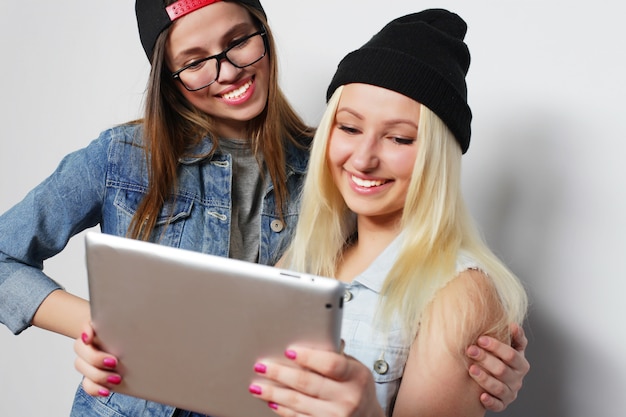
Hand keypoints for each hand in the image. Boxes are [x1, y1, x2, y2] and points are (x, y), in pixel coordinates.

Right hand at [73, 324, 122, 396]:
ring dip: (98, 376)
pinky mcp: (93, 377)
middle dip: (96, 360)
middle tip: (114, 362)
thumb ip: (111, 319)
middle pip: (81, 353)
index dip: (84, 333)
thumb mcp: (119, 322)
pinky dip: (95, 389)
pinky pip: (87, 386)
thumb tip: (97, 327)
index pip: (84, 330)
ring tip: (116, 379)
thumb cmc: (120, 331)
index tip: (89, 339)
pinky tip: (106, 391)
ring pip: (83, 371)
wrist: (126, 341)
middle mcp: (87, 348)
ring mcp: (88, 364)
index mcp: (92, 332)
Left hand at [249, 346, 384, 416]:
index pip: (331, 364)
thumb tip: (308, 339)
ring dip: (274, 393)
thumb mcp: (354, 369)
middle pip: (308, 383)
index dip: (308, 357)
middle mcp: (348, 398)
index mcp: (356, 376)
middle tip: (262, 366)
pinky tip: (272, 401)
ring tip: (257, 385)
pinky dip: (283, 409)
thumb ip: (335, 356)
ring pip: (298, 402)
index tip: (289, 351)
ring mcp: (336, 416)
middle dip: (280, 373)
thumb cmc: (357, 387)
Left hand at [466, 323, 529, 411]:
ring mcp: (510, 393)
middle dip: (485, 359)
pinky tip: (481, 395)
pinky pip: (497, 405)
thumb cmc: (502, 359)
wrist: (498, 379)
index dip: (496, 347)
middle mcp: (517, 380)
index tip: (480, 339)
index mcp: (521, 364)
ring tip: (471, 369)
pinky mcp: (502, 404)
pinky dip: (490, 401)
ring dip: (484, 378)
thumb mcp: (511, 347)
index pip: (511, 355)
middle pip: (502, 370)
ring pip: (499, 388)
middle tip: (470, 350)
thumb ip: (514, 337)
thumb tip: (513, 325)